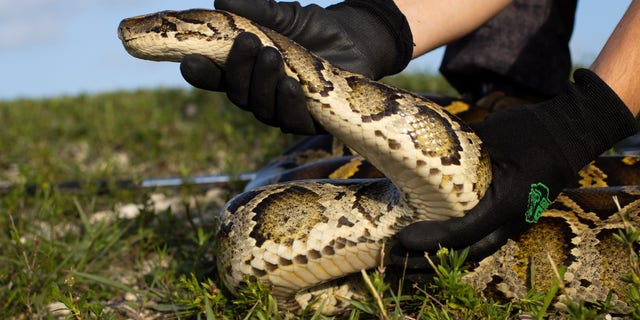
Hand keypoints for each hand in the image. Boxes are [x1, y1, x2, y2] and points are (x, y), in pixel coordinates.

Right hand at [180, 0, 412, 133]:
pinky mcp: (311, 122)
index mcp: (246, 73)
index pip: (216, 78)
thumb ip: (256, 11)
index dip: (200, 73)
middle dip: (239, 69)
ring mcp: (283, 111)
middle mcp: (260, 95)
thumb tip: (221, 0)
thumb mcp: (285, 16)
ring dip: (264, 84)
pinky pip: (293, 121)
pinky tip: (291, 85)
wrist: (356, 40)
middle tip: (247, 42)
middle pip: (238, 94)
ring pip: (262, 109)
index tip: (189, 61)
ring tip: (271, 55)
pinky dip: (289, 104)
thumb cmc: (314, 29)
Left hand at [390, 69, 638, 269]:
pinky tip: (434, 242)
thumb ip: (457, 143)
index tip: (402, 240)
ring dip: (443, 256)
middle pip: (467, 252)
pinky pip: (484, 239)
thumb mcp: (490, 133)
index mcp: (508, 200)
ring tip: (411, 256)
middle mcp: (514, 218)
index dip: (430, 240)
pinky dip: (458, 245)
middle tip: (397, 256)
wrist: (569, 133)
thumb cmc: (530, 129)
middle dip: (430, 259)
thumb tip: (417, 142)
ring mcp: (516, 221)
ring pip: (476, 250)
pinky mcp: (514, 218)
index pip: (463, 232)